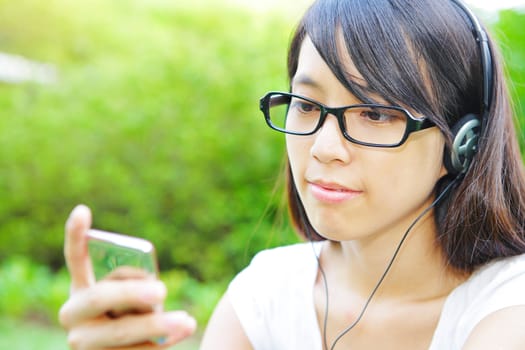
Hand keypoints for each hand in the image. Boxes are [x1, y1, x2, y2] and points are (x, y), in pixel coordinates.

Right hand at [58, 205, 196, 348]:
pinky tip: (185, 329)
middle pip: (99, 297)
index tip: (83, 210)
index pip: (75, 258)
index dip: (76, 235)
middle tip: (161, 289)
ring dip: (155, 324)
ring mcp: (83, 343)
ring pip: (119, 331)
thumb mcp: (132, 296)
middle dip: (130, 292)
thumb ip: (136, 287)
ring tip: (185, 319)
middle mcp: (72, 314)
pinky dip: (162, 342)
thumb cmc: (131, 313)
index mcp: (79, 288)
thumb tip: (154, 293)